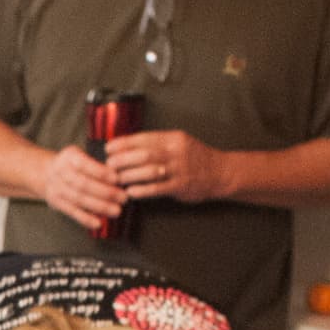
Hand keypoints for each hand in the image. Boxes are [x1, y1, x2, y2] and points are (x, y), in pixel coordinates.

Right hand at [36, 144, 126, 233]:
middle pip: (83, 184)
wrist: (46, 173)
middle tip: (123, 197)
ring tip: (116, 211)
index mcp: (69, 156)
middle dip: (105, 192)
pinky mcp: (56, 203)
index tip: (117, 179)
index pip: (84, 164)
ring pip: (79, 199)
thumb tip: (121, 173)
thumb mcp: (81, 154)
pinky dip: (86, 219)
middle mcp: (60, 172)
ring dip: (99, 206)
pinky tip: (98, 223)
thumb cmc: (72, 163)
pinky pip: (72, 212)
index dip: (101, 172)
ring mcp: (57, 188)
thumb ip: (96, 161)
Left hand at [105, 128, 231, 204]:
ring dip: (129, 175)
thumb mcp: (178, 143)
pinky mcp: (181, 185)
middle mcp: (176, 151)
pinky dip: (142, 190)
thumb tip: (128, 146)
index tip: (109, 148)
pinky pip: (158, 188)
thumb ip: (157, 143)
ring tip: (117, 179)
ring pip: (149, 170)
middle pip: (143, 153)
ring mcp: (179, 168)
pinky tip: (131, 192)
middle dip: (122, 159)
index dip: (123, 143)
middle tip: (109, 165)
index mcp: (172, 138)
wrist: (220, 172)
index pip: (143, 137)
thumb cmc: (195, 158)